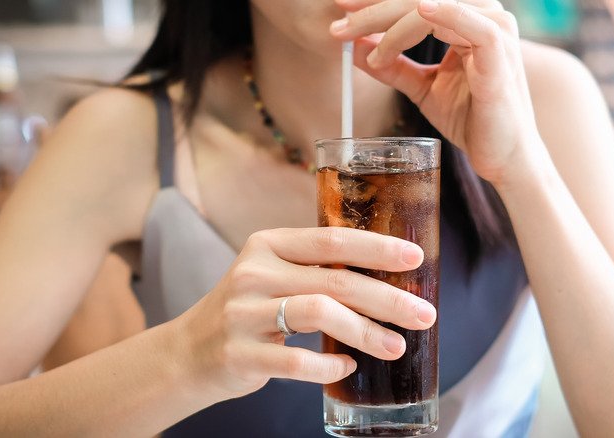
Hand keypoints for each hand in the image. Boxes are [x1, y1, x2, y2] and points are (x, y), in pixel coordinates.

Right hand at [175, 227, 436, 398]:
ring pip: (319, 313)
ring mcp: (243, 313)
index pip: (331, 240)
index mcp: (269, 244)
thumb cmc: (249, 310)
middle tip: (424, 314)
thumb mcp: (274, 275)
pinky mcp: (240, 353)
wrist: (189, 352)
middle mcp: (254, 272)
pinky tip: (347, 365)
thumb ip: (317, 269)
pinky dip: (329, 364)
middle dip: (387, 298)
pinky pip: (297, 360)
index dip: (377, 248)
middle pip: (335, 280)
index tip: (415, 257)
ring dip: (366, 332)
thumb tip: (389, 276)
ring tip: (396, 346)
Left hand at [331, 0, 540, 184]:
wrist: (502, 156)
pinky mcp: (500, 57)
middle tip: (339, 25)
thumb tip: (352, 46)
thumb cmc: (470, 118)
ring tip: (359, 40)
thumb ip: (391, 64)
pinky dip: (446, 14)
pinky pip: (474, 27)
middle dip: (374, 8)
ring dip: (391, 22)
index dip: (376, 2)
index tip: (340, 10)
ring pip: (434, 8)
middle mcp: (484, 17)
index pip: (416, 0)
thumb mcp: (421, 87)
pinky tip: (420, 11)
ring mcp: (495, 34)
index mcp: (468, 19)